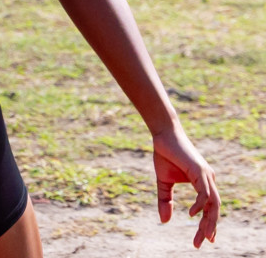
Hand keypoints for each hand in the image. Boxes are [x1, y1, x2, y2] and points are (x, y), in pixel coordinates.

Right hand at [153, 124, 218, 246]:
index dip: (208, 224)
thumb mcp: (163, 182)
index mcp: (203, 182)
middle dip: (209, 227)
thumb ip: (166, 201)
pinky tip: (192, 214)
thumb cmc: (165, 154)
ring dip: (209, 221)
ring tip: (203, 235)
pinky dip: (200, 205)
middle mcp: (209, 179)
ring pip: (213, 204)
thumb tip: (165, 221)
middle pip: (214, 209)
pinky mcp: (200, 171)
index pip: (210, 207)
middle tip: (201, 242)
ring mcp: (206, 175)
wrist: (163, 134)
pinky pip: (204, 193)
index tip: (205, 239)